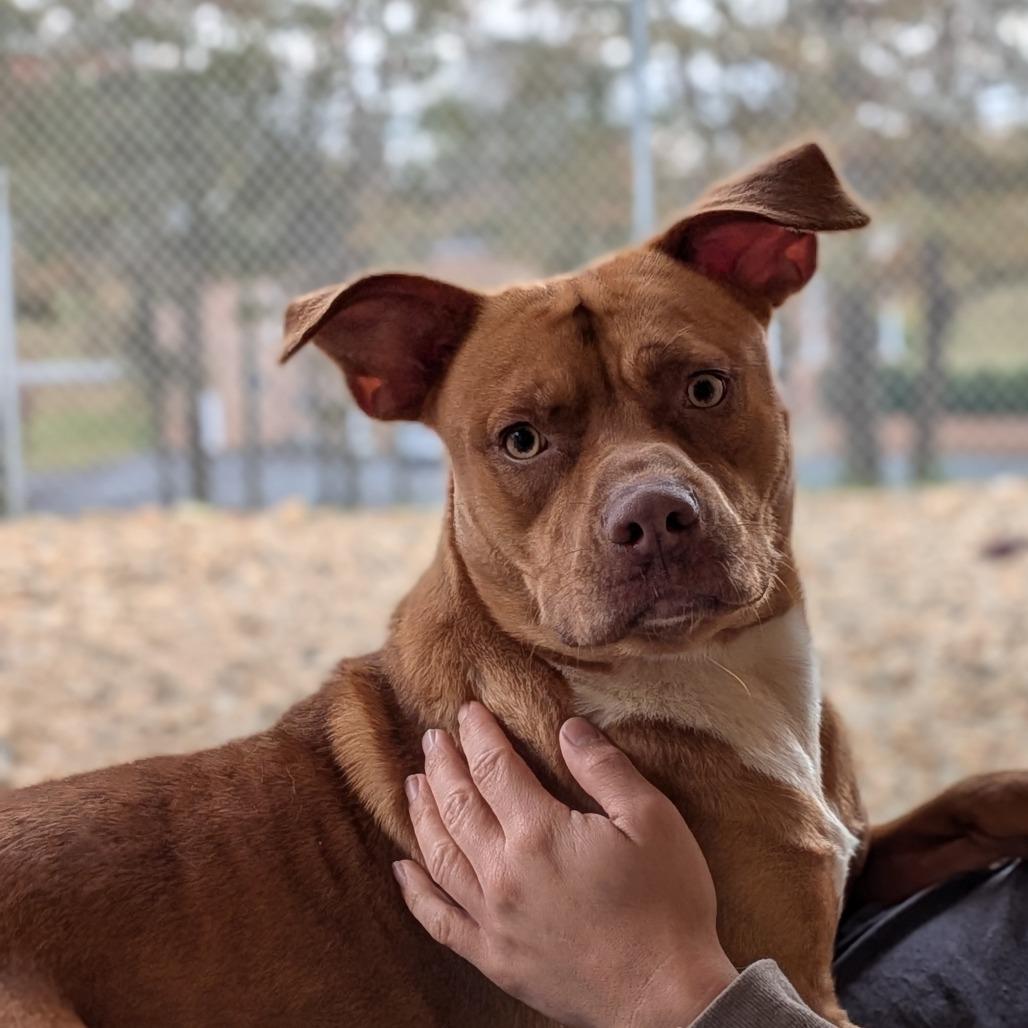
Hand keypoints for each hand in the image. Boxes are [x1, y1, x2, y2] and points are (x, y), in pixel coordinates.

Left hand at [392, 702, 737, 1027]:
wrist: (666, 999)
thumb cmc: (667, 905)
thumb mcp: (651, 821)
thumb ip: (604, 769)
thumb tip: (568, 728)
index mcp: (540, 833)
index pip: (493, 768)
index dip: (477, 735)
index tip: (467, 711)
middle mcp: (504, 873)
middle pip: (458, 805)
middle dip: (442, 765)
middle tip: (431, 738)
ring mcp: (493, 919)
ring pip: (439, 855)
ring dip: (422, 814)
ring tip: (413, 785)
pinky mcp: (494, 958)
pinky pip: (439, 920)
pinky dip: (415, 893)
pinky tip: (403, 870)